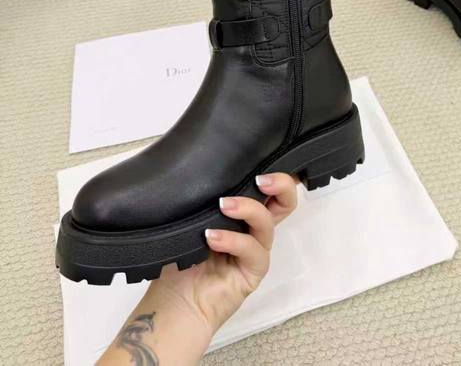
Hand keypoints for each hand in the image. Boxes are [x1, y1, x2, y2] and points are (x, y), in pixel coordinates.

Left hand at [147, 173, 298, 333]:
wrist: (175, 304)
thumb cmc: (181, 260)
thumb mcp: (190, 223)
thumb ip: (202, 201)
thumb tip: (199, 170)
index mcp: (243, 214)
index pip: (269, 189)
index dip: (278, 173)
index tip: (269, 155)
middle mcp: (254, 230)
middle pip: (285, 202)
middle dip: (281, 183)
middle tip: (261, 178)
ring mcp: (255, 250)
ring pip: (267, 222)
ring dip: (247, 209)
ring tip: (223, 205)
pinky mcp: (253, 271)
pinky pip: (251, 250)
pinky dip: (233, 240)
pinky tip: (212, 237)